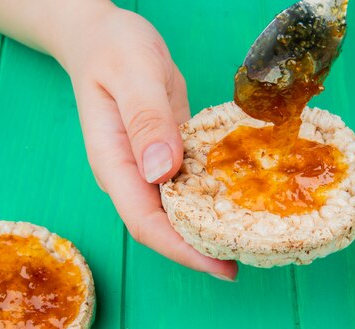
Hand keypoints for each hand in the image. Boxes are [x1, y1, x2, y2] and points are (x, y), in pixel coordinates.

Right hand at [61, 4, 237, 279]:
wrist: (102, 39)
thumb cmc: (113, 50)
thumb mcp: (131, 74)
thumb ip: (145, 120)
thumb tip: (161, 172)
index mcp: (114, 164)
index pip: (145, 222)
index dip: (183, 249)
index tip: (223, 265)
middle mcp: (130, 176)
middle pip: (163, 228)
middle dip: (202, 249)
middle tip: (250, 257)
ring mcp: (146, 169)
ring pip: (178, 212)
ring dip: (209, 230)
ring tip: (252, 240)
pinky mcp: (165, 156)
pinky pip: (188, 187)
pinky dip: (212, 199)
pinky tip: (239, 202)